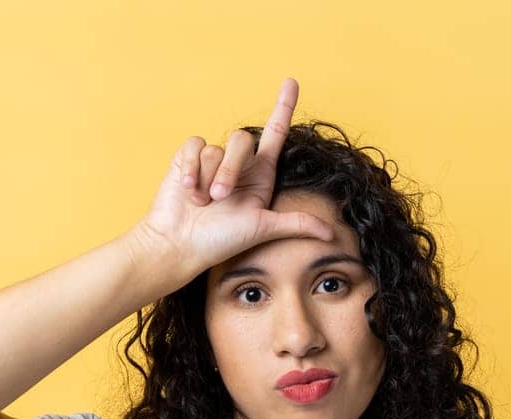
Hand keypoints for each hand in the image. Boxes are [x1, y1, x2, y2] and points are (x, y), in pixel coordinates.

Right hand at [128, 77, 336, 281]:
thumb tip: (331, 235)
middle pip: (242, 140)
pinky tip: (186, 190)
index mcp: (260, 176)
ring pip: (216, 147)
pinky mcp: (187, 159)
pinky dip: (189, 168)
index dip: (283, 107)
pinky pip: (194, 146)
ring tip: (200, 202)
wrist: (179, 245)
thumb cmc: (220, 241)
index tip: (292, 81)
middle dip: (230, 169)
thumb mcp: (262, 229)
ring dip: (207, 176)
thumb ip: (296, 223)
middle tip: (219, 197)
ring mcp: (212, 161)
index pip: (276, 134)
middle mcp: (238, 165)